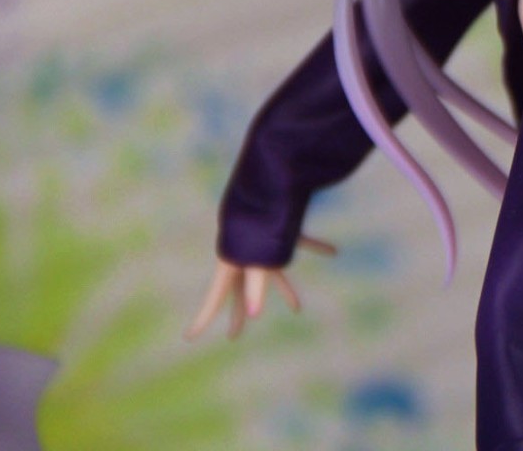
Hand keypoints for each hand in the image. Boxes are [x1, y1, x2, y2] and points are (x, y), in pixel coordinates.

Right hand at [183, 234, 336, 340]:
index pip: (214, 299)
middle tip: (233, 335)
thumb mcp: (255, 257)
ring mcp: (264, 247)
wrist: (264, 185)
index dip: (203, 318)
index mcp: (231, 266)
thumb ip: (255, 285)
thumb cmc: (255, 223)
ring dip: (286, 292)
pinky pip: (302, 243)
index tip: (189, 337)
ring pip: (275, 276)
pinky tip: (333, 251)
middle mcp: (246, 259)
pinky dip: (316, 246)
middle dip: (240, 313)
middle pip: (243, 293)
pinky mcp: (282, 233)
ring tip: (297, 309)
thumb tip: (254, 315)